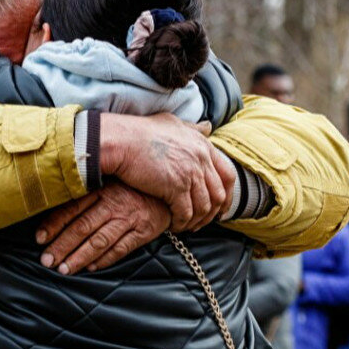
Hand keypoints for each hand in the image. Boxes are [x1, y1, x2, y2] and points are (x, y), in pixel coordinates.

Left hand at [36, 182, 170, 274]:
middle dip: (62, 246)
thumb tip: (55, 209)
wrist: (169, 191)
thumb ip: (87, 194)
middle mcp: (114, 203)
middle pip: (82, 227)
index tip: (39, 239)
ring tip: (64, 270)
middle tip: (47, 261)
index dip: (54, 224)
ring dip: (80, 257)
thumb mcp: (110, 183)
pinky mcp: (143, 231)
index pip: (72, 208)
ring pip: (99, 241)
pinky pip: (121, 248)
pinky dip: (105, 259)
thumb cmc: (132, 188)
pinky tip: (91, 268)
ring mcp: (129, 218)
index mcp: (102, 189)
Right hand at [99, 113, 234, 231]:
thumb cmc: (140, 131)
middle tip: (202, 222)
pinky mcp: (176, 187)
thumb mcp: (172, 123)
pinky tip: (173, 226)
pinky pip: (186, 213)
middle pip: (219, 194)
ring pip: (204, 207)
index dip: (227, 195)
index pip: (227, 175)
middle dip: (213, 213)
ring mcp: (190, 173)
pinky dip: (182, 223)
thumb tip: (208, 127)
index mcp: (203, 145)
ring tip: (186, 226)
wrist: (121, 140)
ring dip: (196, 221)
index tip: (220, 207)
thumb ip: (192, 128)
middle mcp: (201, 159)